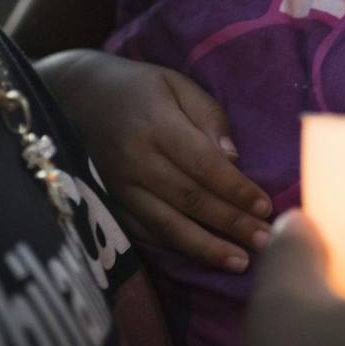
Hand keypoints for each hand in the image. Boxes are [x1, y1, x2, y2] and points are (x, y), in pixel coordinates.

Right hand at [36, 50, 271, 272]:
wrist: (78, 96)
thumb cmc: (139, 87)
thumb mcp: (177, 84)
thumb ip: (209, 118)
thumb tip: (234, 159)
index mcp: (156, 124)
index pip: (203, 164)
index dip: (236, 189)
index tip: (266, 206)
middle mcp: (136, 160)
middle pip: (190, 199)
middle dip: (231, 224)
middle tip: (266, 241)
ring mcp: (119, 186)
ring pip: (167, 225)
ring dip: (206, 247)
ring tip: (240, 261)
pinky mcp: (109, 202)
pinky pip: (145, 232)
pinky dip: (175, 247)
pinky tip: (202, 257)